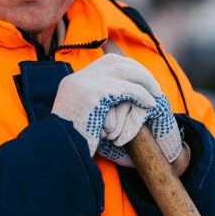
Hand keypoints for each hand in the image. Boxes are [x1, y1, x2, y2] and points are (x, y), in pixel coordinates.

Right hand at [51, 54, 182, 166]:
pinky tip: (150, 104)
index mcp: (73, 82)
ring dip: (144, 80)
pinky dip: (142, 94)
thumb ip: (92, 107)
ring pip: (124, 70)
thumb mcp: (79, 120)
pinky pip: (127, 89)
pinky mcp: (95, 95)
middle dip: (138, 71)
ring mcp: (86, 84)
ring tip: (157, 94)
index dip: (125, 67)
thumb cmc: (70, 146)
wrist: (58, 153)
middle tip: (153, 85)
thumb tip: (110, 107)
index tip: (139, 78)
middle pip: (115, 61)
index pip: (104, 63)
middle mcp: (78, 79)